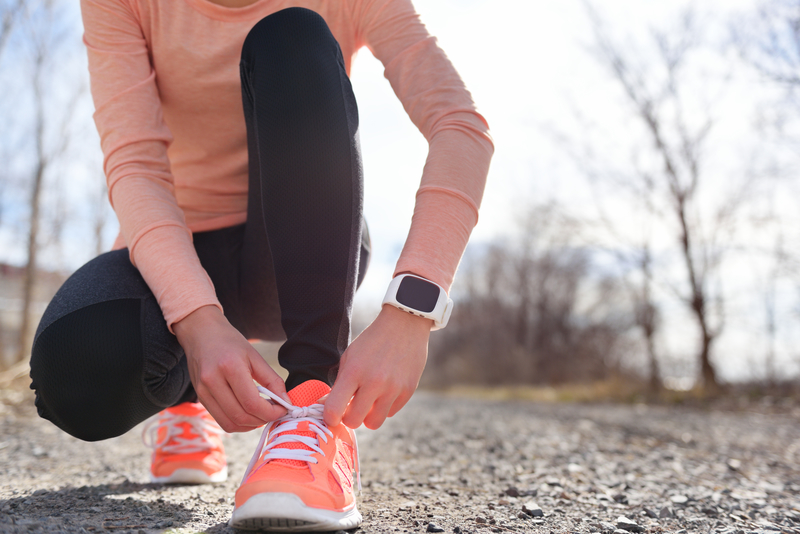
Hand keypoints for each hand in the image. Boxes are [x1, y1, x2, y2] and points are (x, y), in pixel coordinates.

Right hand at [173, 305, 288, 431]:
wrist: (201, 333)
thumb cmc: (230, 342)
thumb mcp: (255, 356)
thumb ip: (272, 380)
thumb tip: (285, 402)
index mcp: (230, 367)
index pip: (252, 403)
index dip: (271, 412)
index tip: (283, 409)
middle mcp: (212, 381)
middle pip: (241, 416)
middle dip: (263, 420)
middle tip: (274, 412)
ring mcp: (203, 391)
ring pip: (230, 424)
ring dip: (250, 425)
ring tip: (261, 413)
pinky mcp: (200, 398)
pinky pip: (221, 420)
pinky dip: (238, 423)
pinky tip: (247, 413)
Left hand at [324, 305, 430, 429]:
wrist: (404, 324)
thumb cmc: (372, 341)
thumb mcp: (350, 356)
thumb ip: (339, 383)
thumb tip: (326, 406)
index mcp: (354, 371)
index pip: (334, 409)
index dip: (330, 418)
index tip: (332, 416)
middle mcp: (374, 382)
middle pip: (354, 421)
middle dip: (350, 417)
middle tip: (351, 407)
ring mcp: (393, 388)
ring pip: (374, 423)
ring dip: (368, 415)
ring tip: (369, 401)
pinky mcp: (408, 390)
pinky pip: (390, 412)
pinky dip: (385, 406)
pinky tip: (385, 390)